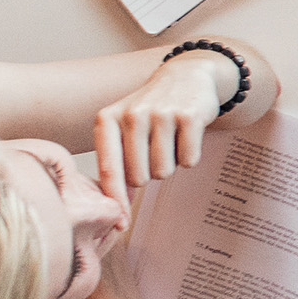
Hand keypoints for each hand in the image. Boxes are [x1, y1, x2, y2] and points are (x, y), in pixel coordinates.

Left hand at [90, 39, 275, 218]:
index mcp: (107, 119)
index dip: (115, 201)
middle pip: (139, 177)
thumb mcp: (123, 129)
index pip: (109, 171)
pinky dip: (189, 155)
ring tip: (169, 140)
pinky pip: (188, 160)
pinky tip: (186, 135)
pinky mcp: (190, 116)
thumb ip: (116, 165)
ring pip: (164, 171)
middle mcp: (132, 114)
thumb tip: (117, 209)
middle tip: (154, 151)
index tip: (121, 223)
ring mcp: (162, 114)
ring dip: (169, 164)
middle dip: (149, 174)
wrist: (185, 75)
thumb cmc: (149, 111)